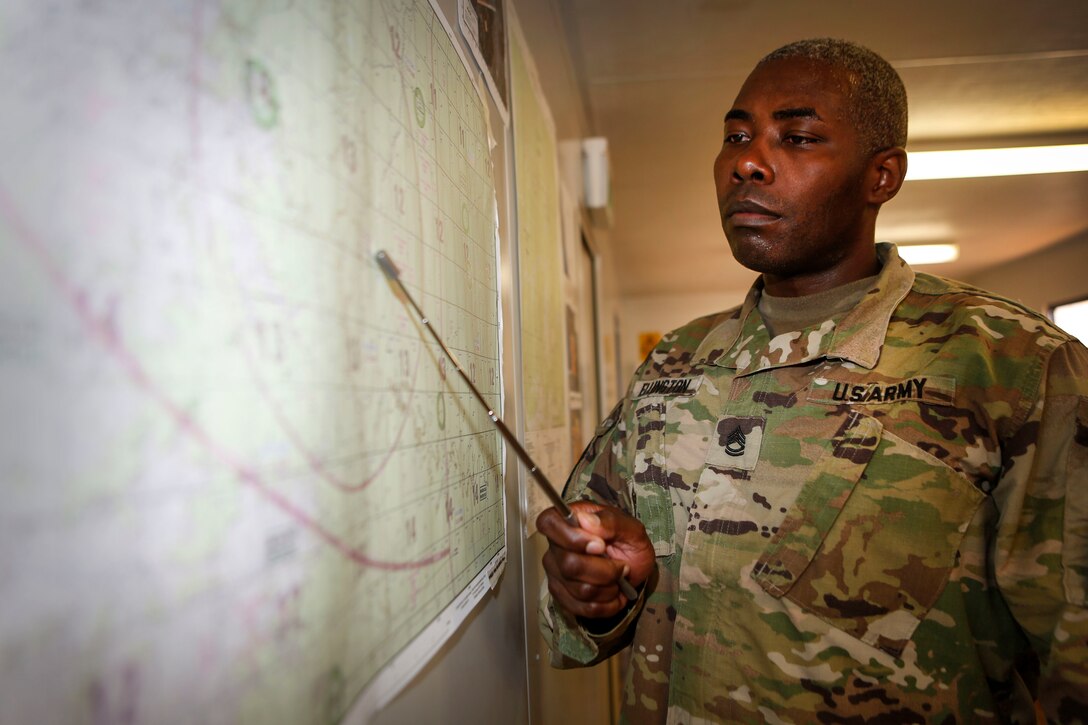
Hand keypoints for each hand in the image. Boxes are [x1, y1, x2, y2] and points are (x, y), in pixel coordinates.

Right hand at [537, 500, 654, 618]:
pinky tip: (613, 594)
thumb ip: (610, 522)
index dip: (571, 537)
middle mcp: (555, 546)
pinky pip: (582, 608)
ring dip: (608, 588)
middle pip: (569, 564)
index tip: (599, 545)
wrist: (635, 568)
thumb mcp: (631, 527)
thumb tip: (586, 521)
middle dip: (605, 570)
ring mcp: (556, 573)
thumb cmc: (629, 542)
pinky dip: (606, 605)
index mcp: (568, 521)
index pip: (548, 522)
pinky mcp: (562, 596)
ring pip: (580, 590)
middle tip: (622, 566)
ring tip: (618, 579)